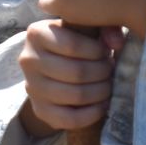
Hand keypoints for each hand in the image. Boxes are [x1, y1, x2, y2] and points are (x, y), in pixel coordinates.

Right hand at [17, 19, 126, 134]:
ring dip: (100, 92)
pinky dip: (92, 114)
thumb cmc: (76, 40)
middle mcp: (28, 60)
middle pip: (76, 72)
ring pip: (76, 95)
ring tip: (109, 84)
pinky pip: (70, 119)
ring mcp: (32, 87)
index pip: (73, 45)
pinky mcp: (39, 110)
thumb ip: (106, 26)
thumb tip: (117, 43)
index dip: (97, 51)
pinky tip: (102, 105)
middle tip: (111, 70)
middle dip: (102, 72)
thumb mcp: (87, 25)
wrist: (54, 66)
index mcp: (37, 33)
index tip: (107, 52)